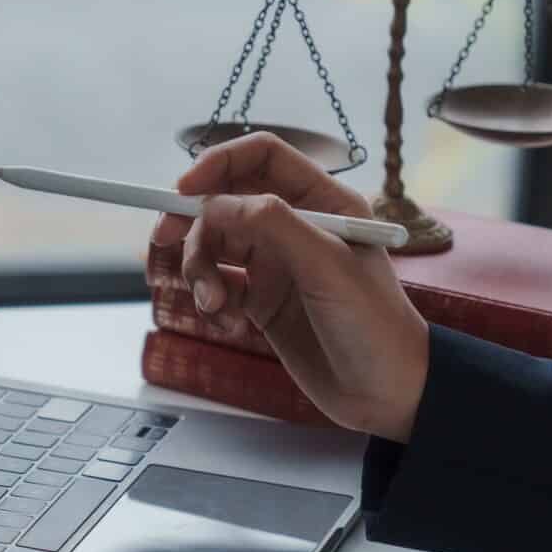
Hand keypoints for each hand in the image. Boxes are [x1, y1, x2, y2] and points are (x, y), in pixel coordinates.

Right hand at [162, 132, 431, 440]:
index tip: (181, 190)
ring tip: (216, 308)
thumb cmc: (375, 325)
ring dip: (200, 273)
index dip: (217, 164)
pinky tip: (231, 326)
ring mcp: (276, 264)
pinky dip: (211, 304)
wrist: (387, 394)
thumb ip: (272, 225)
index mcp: (323, 201)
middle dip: (194, 225)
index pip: (261, 158)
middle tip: (164, 243)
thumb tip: (214, 203)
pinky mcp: (261, 301)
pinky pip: (217, 286)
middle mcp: (296, 226)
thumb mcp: (326, 266)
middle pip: (224, 202)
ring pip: (213, 247)